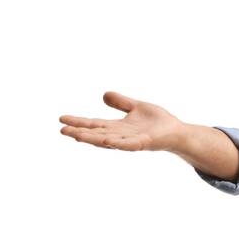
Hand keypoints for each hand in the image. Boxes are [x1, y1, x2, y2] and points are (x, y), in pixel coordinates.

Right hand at [59, 91, 184, 152]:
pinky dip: (117, 143)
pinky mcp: (143, 144)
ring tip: (76, 136)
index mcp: (117, 127)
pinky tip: (106, 141)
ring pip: (107, 140)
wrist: (177, 132)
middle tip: (61, 131)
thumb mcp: (137, 107)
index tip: (61, 119)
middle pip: (96, 134)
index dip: (78, 122)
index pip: (94, 124)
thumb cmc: (158, 122)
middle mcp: (121, 136)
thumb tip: (103, 95)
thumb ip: (121, 102)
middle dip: (79, 132)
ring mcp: (131, 141)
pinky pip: (128, 144)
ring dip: (92, 139)